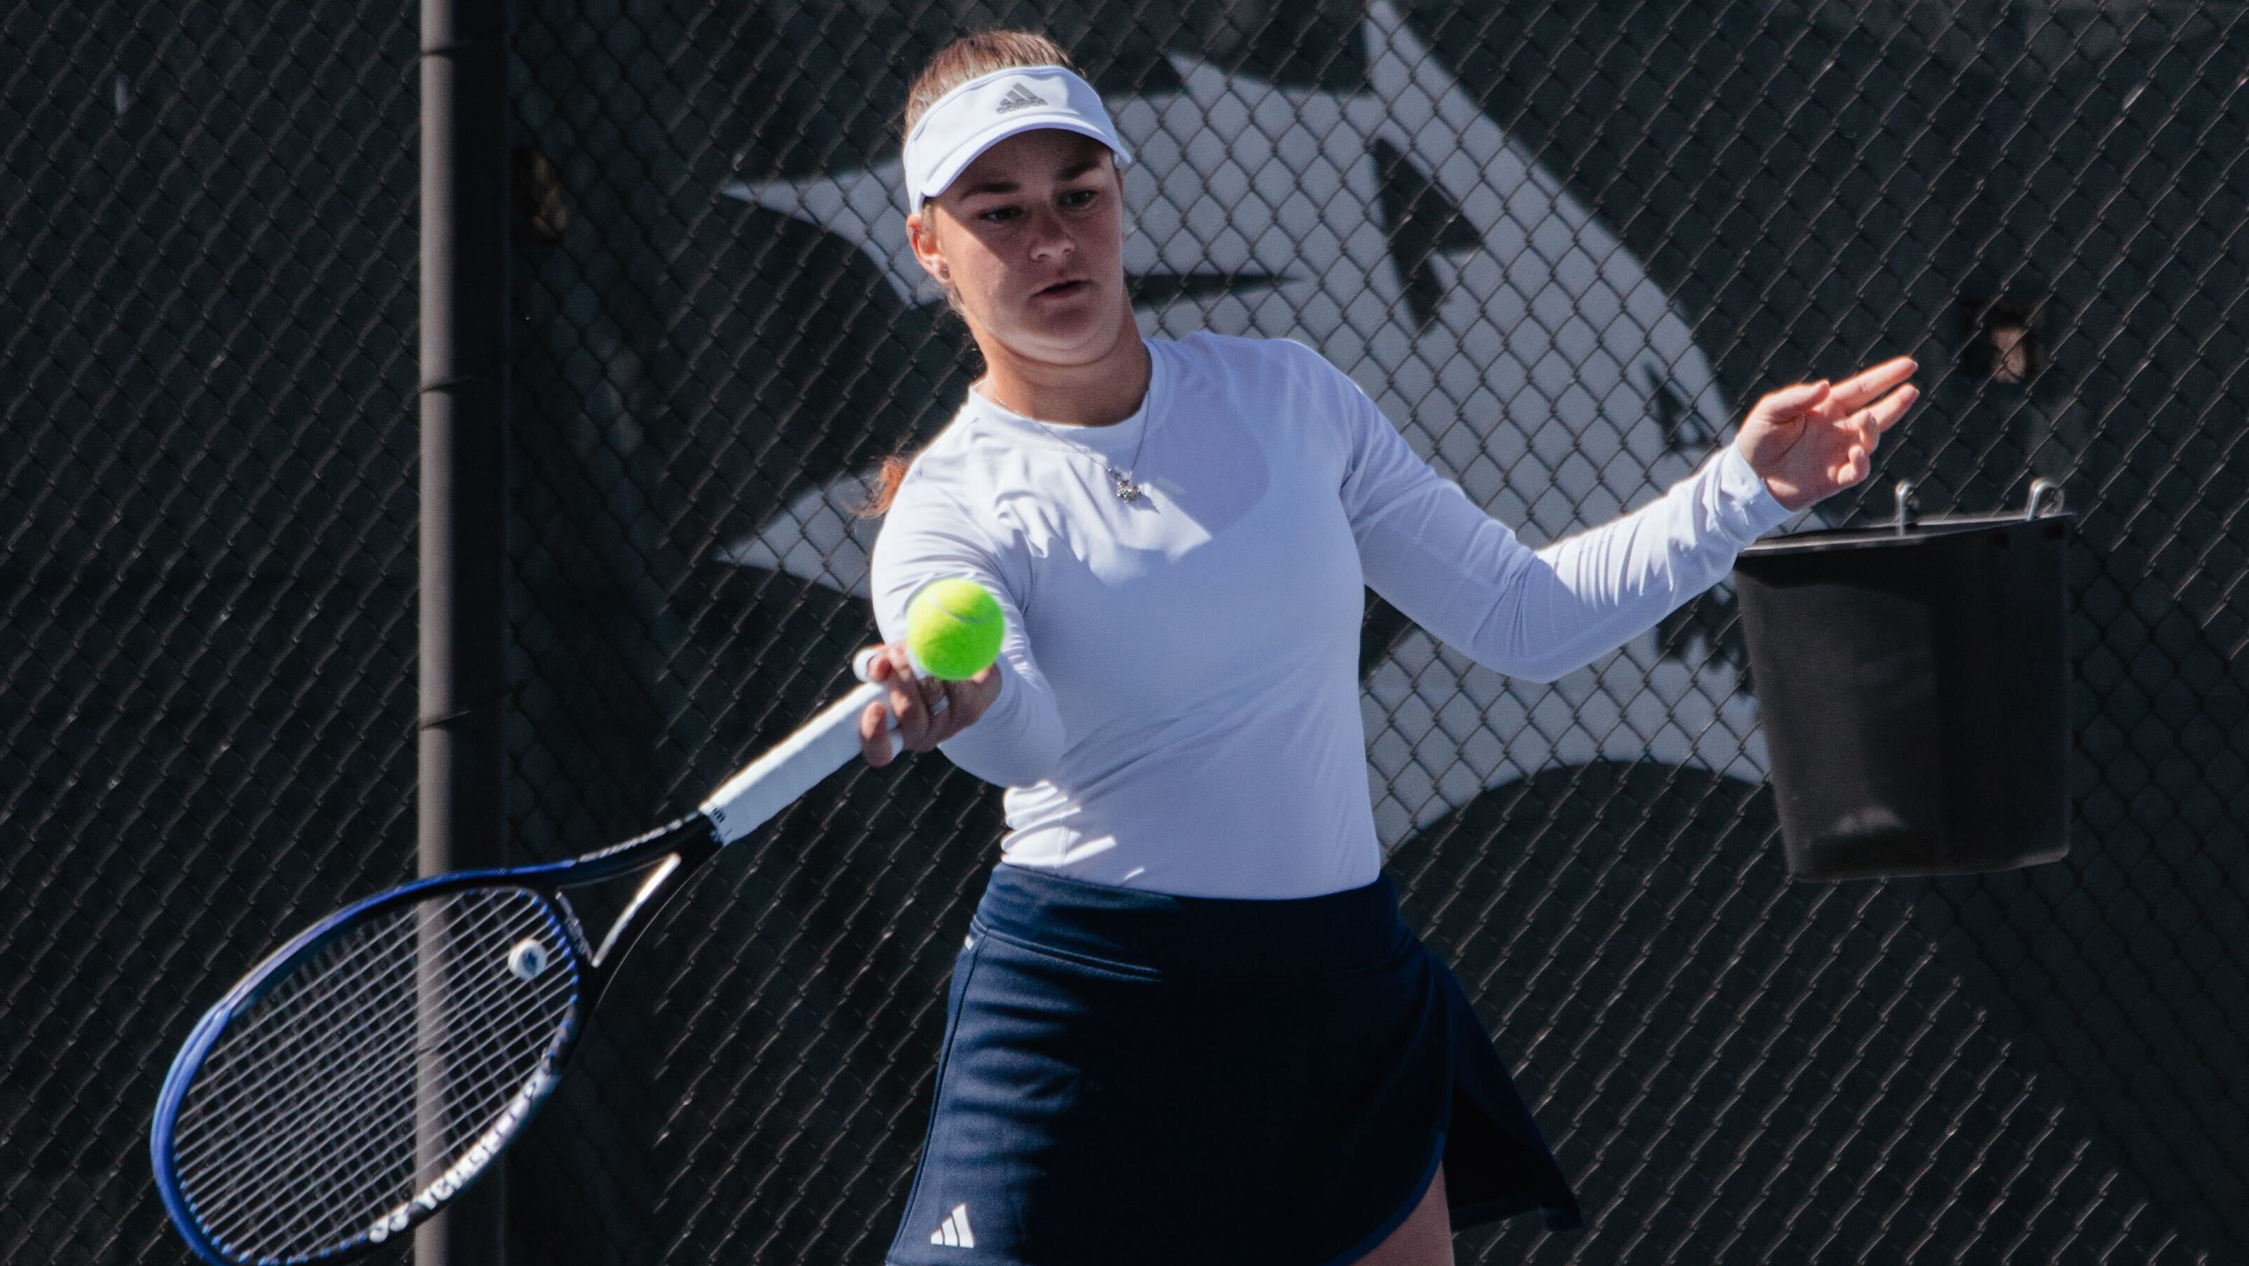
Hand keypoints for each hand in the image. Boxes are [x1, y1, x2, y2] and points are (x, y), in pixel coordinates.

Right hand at [857, 641, 1001, 766]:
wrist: (960, 664)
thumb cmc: (913, 667)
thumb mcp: (887, 662)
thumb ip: (874, 663)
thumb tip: (878, 668)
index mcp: (893, 734)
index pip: (879, 753)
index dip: (874, 735)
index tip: (875, 707)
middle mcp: (920, 737)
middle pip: (910, 715)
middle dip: (902, 681)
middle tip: (897, 656)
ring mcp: (946, 728)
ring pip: (934, 699)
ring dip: (924, 669)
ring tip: (916, 651)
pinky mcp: (970, 712)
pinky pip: (955, 688)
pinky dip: (945, 668)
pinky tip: (940, 657)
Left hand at [1736, 355, 1919, 510]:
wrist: (1748, 477)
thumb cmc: (1757, 440)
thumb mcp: (1771, 411)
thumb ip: (1796, 397)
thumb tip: (1826, 385)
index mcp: (1826, 407)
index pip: (1862, 389)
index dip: (1885, 377)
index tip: (1908, 365)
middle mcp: (1838, 429)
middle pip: (1877, 413)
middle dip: (1896, 401)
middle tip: (1911, 390)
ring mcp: (1838, 453)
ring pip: (1871, 441)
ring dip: (1873, 430)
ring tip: (1868, 419)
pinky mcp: (1834, 478)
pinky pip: (1857, 471)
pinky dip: (1862, 463)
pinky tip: (1857, 453)